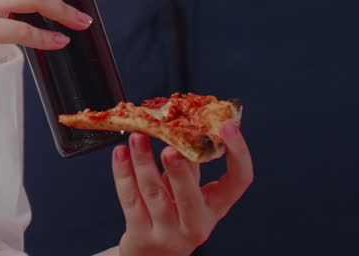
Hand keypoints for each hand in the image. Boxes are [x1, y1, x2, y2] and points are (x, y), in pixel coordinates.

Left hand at [112, 121, 253, 255]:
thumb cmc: (173, 217)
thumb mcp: (189, 193)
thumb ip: (190, 165)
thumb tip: (188, 123)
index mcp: (215, 208)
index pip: (239, 181)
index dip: (238, 154)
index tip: (227, 127)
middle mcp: (196, 223)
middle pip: (191, 197)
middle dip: (181, 171)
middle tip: (171, 149)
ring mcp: (168, 232)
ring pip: (154, 194)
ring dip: (144, 162)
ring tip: (138, 137)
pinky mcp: (140, 234)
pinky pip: (130, 199)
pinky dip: (123, 173)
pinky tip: (120, 153)